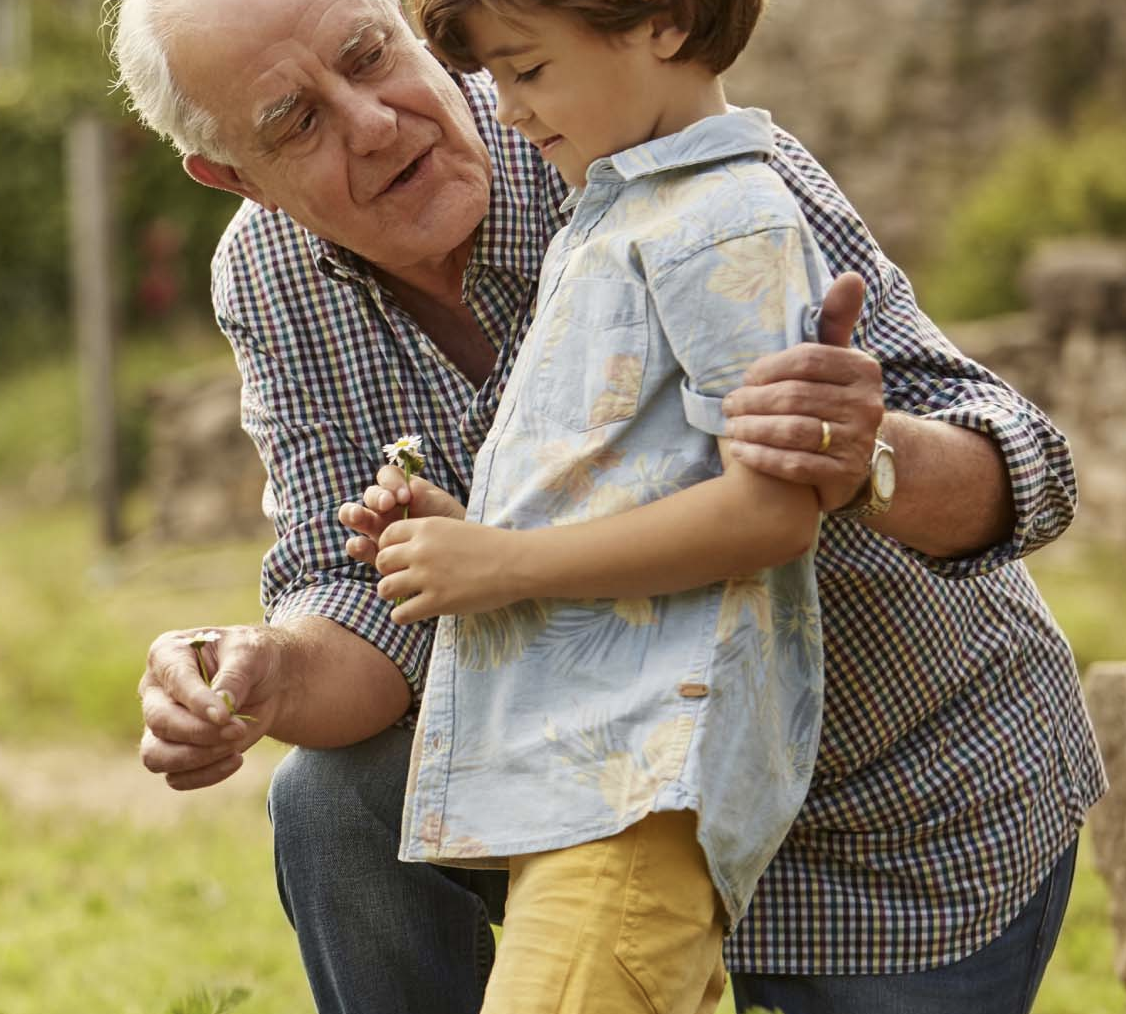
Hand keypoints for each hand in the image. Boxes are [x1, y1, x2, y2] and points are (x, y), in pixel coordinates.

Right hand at [138, 625, 283, 789]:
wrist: (266, 682)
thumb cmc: (253, 658)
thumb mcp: (252, 652)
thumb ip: (235, 676)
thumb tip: (221, 705)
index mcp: (168, 654)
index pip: (174, 681)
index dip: (198, 702)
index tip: (225, 716)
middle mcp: (155, 691)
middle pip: (160, 722)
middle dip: (201, 732)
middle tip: (239, 729)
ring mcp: (160, 724)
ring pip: (156, 755)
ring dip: (198, 758)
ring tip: (236, 746)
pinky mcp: (173, 751)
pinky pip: (175, 777)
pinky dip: (205, 775)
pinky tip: (236, 758)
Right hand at [339, 466, 465, 566]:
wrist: (459, 556)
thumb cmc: (450, 525)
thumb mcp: (442, 508)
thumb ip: (425, 498)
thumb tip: (410, 490)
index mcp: (401, 490)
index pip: (387, 477)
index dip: (391, 482)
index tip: (405, 495)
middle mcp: (385, 508)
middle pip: (369, 495)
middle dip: (374, 497)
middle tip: (387, 504)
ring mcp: (377, 529)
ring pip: (354, 516)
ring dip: (352, 514)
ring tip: (359, 516)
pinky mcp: (375, 552)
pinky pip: (358, 546)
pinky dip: (355, 545)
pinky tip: (362, 545)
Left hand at [375, 517, 522, 622]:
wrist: (516, 563)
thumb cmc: (492, 546)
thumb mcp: (455, 528)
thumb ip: (430, 536)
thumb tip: (410, 549)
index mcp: (427, 527)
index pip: (387, 535)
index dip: (389, 547)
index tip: (398, 558)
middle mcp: (421, 550)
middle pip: (382, 561)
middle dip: (388, 571)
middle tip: (401, 579)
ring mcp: (427, 576)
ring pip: (385, 588)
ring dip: (392, 594)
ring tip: (405, 597)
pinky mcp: (436, 601)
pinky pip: (400, 614)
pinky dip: (402, 616)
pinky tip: (413, 613)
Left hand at [721, 271, 882, 510]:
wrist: (860, 457)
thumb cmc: (833, 398)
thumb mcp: (838, 360)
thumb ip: (835, 321)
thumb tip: (850, 276)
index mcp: (863, 369)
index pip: (806, 360)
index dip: (768, 368)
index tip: (745, 377)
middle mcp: (867, 405)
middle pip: (795, 397)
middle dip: (753, 401)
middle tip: (728, 405)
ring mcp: (857, 442)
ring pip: (792, 431)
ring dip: (752, 429)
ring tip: (730, 427)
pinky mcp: (843, 475)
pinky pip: (794, 464)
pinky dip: (761, 458)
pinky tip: (740, 452)